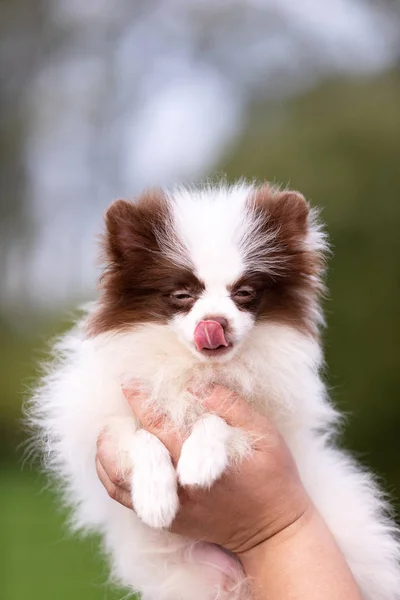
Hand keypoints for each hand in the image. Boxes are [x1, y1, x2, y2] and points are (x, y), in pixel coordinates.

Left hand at [96, 385, 310, 556]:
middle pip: (133, 451)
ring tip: (109, 428)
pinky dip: (111, 477)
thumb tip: (198, 386)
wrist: (274, 531)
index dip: (140, 400)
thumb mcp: (264, 434)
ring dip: (108, 452)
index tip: (129, 380)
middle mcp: (177, 487)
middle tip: (115, 402)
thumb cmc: (273, 478)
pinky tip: (113, 458)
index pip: (158, 424)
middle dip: (118, 422)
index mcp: (200, 461)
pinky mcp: (165, 520)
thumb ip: (231, 407)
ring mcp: (168, 507)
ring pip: (119, 479)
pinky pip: (125, 499)